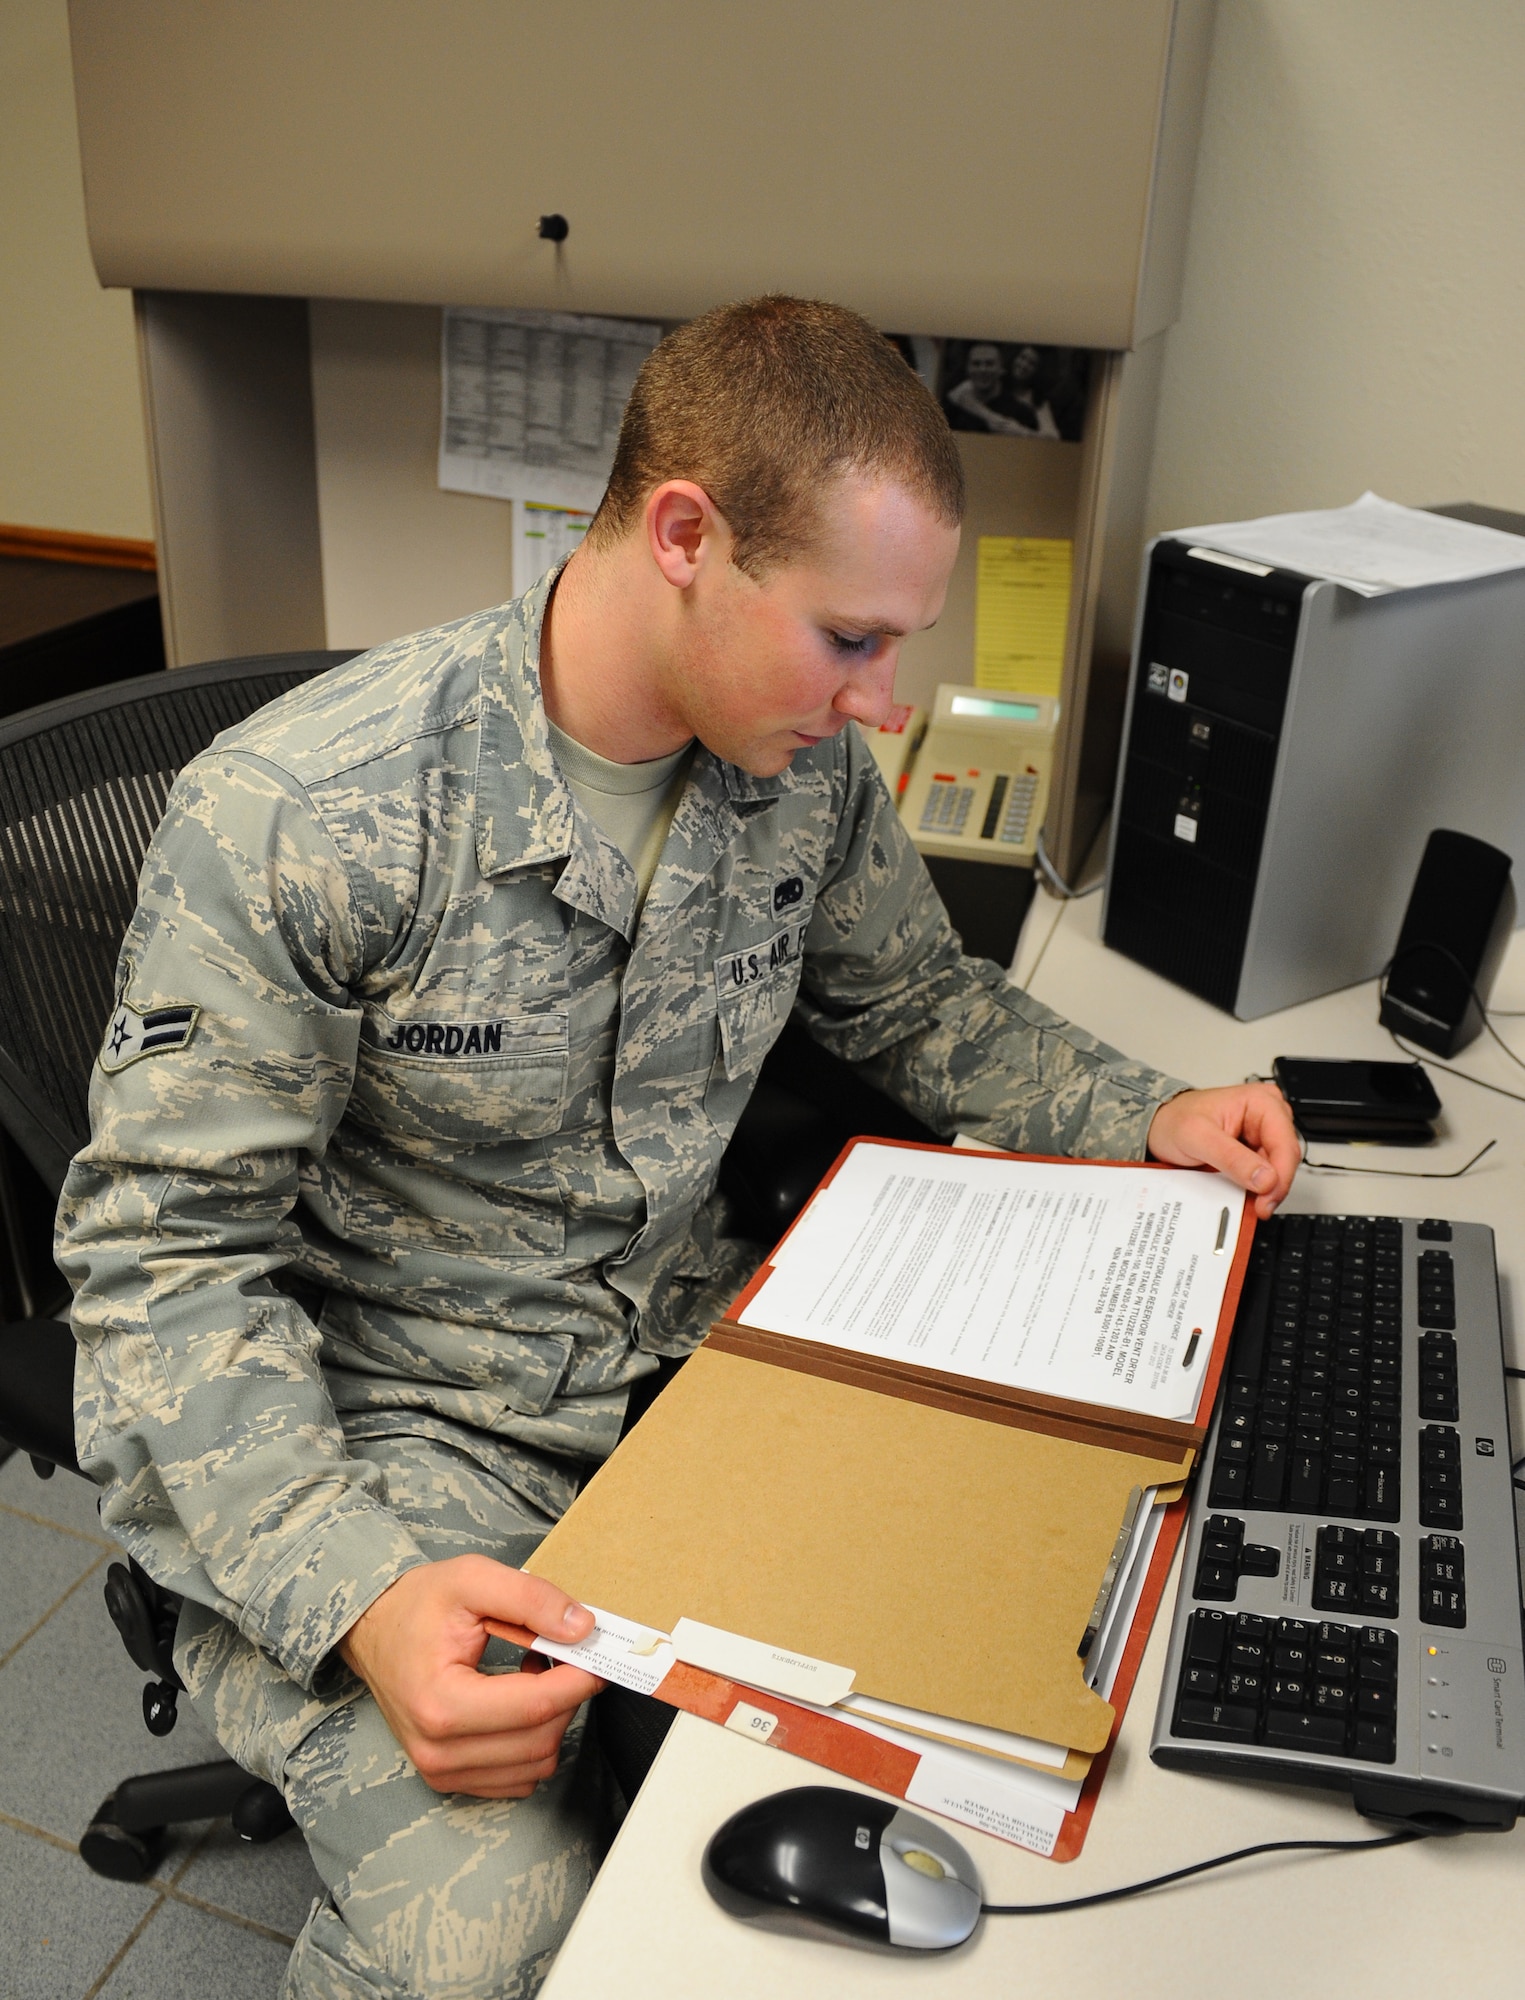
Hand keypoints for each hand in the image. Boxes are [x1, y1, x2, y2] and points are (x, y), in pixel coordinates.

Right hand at [338, 1556, 602, 1798]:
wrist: (374, 1629)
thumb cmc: (418, 1604)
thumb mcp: (472, 1578)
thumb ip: (530, 1599)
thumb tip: (582, 1628)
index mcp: (441, 1704)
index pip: (535, 1707)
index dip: (580, 1680)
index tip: (601, 1655)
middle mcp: (439, 1751)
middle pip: (541, 1739)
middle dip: (568, 1696)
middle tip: (566, 1655)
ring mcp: (442, 1772)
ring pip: (536, 1763)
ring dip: (553, 1719)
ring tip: (534, 1674)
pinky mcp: (450, 1780)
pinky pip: (519, 1778)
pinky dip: (534, 1742)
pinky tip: (520, 1703)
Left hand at [1146, 1081, 1299, 1219]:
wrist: (1160, 1128)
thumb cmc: (1174, 1121)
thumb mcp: (1197, 1137)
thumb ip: (1232, 1157)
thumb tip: (1265, 1178)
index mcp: (1261, 1102)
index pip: (1285, 1144)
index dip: (1281, 1177)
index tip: (1266, 1201)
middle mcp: (1268, 1116)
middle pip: (1285, 1159)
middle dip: (1274, 1187)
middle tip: (1258, 1208)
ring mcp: (1263, 1135)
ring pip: (1278, 1171)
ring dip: (1265, 1190)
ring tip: (1248, 1203)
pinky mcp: (1256, 1152)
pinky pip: (1265, 1176)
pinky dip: (1256, 1190)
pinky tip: (1245, 1197)